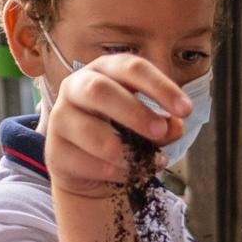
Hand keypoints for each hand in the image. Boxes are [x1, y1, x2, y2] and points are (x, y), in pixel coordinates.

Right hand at [43, 53, 193, 198]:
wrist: (91, 169)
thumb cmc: (123, 134)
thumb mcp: (148, 126)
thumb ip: (164, 125)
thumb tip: (175, 126)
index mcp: (105, 70)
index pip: (131, 67)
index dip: (160, 87)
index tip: (186, 110)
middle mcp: (76, 86)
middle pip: (100, 91)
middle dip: (135, 113)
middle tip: (161, 132)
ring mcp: (60, 117)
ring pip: (92, 132)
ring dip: (126, 151)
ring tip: (145, 162)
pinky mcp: (55, 150)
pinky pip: (87, 162)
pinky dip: (114, 172)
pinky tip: (127, 174)